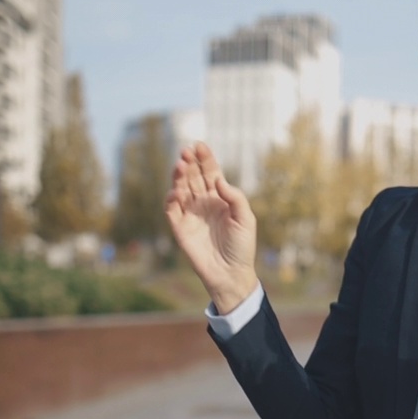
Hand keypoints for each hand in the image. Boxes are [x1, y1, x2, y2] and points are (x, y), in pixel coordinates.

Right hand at [165, 142, 258, 312]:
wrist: (231, 273)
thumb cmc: (242, 246)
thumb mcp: (246, 219)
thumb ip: (235, 198)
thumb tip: (218, 180)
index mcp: (220, 198)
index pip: (209, 173)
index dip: (204, 159)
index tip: (199, 145)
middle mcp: (203, 203)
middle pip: (193, 177)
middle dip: (189, 163)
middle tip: (186, 151)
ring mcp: (191, 214)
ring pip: (180, 189)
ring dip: (178, 176)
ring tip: (179, 164)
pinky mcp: (180, 228)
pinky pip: (172, 210)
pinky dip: (171, 199)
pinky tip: (177, 191)